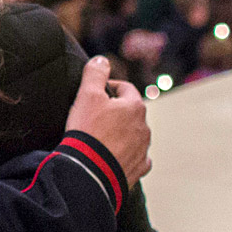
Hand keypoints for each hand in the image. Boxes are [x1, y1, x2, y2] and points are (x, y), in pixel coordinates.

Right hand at [63, 56, 149, 183]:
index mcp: (134, 107)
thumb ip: (95, 74)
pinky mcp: (138, 168)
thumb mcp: (87, 95)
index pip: (125, 88)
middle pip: (131, 112)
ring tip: (102, 139)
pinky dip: (127, 155)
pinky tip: (113, 156)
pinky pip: (136, 158)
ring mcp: (143, 149)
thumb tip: (101, 60)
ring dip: (122, 133)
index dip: (108, 87)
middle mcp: (144, 127)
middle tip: (94, 117)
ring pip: (135, 135)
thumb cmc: (89, 132)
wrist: (90, 171)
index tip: (94, 93)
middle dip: (116, 112)